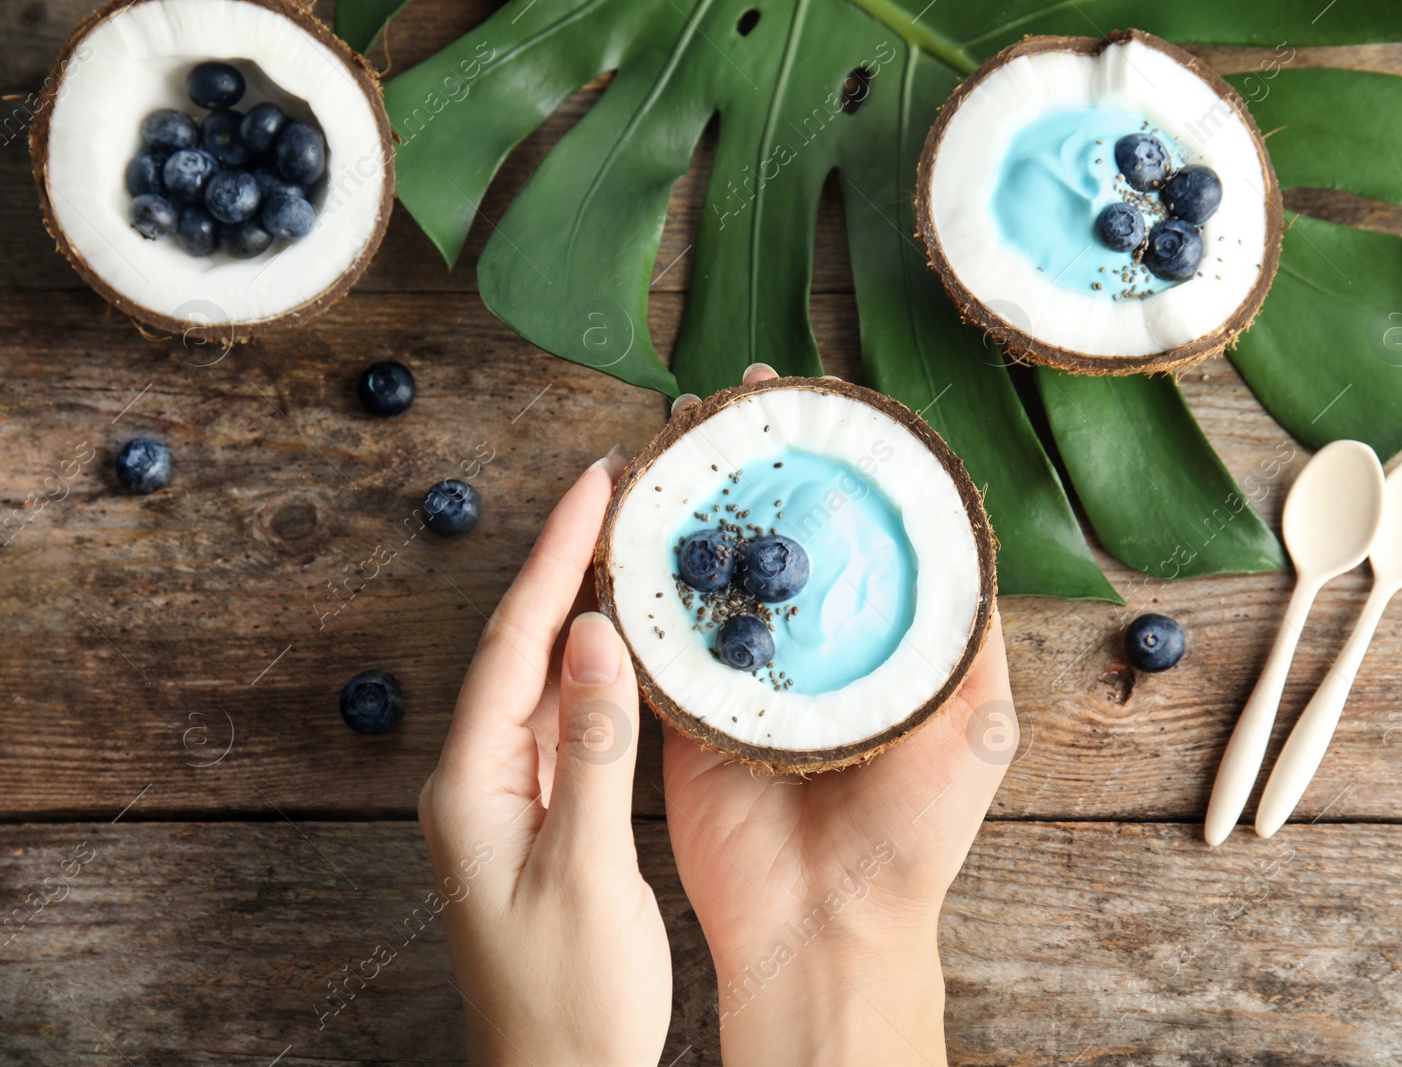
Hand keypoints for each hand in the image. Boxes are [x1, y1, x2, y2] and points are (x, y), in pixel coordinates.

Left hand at [418, 449, 671, 1066]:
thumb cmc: (569, 1000)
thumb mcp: (586, 871)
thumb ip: (590, 748)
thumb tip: (592, 634)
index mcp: (472, 785)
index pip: (513, 642)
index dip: (555, 556)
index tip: (595, 484)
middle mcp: (477, 778)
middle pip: (521, 645)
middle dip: (567, 562)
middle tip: (621, 489)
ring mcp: (505, 797)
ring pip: (543, 677)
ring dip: (584, 608)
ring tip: (633, 541)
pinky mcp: (538, 816)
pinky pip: (564, 719)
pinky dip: (597, 670)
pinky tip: (632, 642)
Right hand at [663, 365, 1017, 1065]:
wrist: (825, 927)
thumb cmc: (914, 833)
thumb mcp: (976, 723)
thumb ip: (965, 635)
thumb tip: (963, 536)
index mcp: (868, 643)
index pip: (847, 531)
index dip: (829, 462)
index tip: (808, 400)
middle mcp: (800, 648)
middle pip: (769, 535)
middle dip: (748, 462)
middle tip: (730, 400)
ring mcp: (735, 675)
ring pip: (705, 569)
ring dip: (687, 500)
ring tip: (675, 436)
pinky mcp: (677, 708)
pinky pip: (651, 633)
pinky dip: (635, 576)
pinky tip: (626, 516)